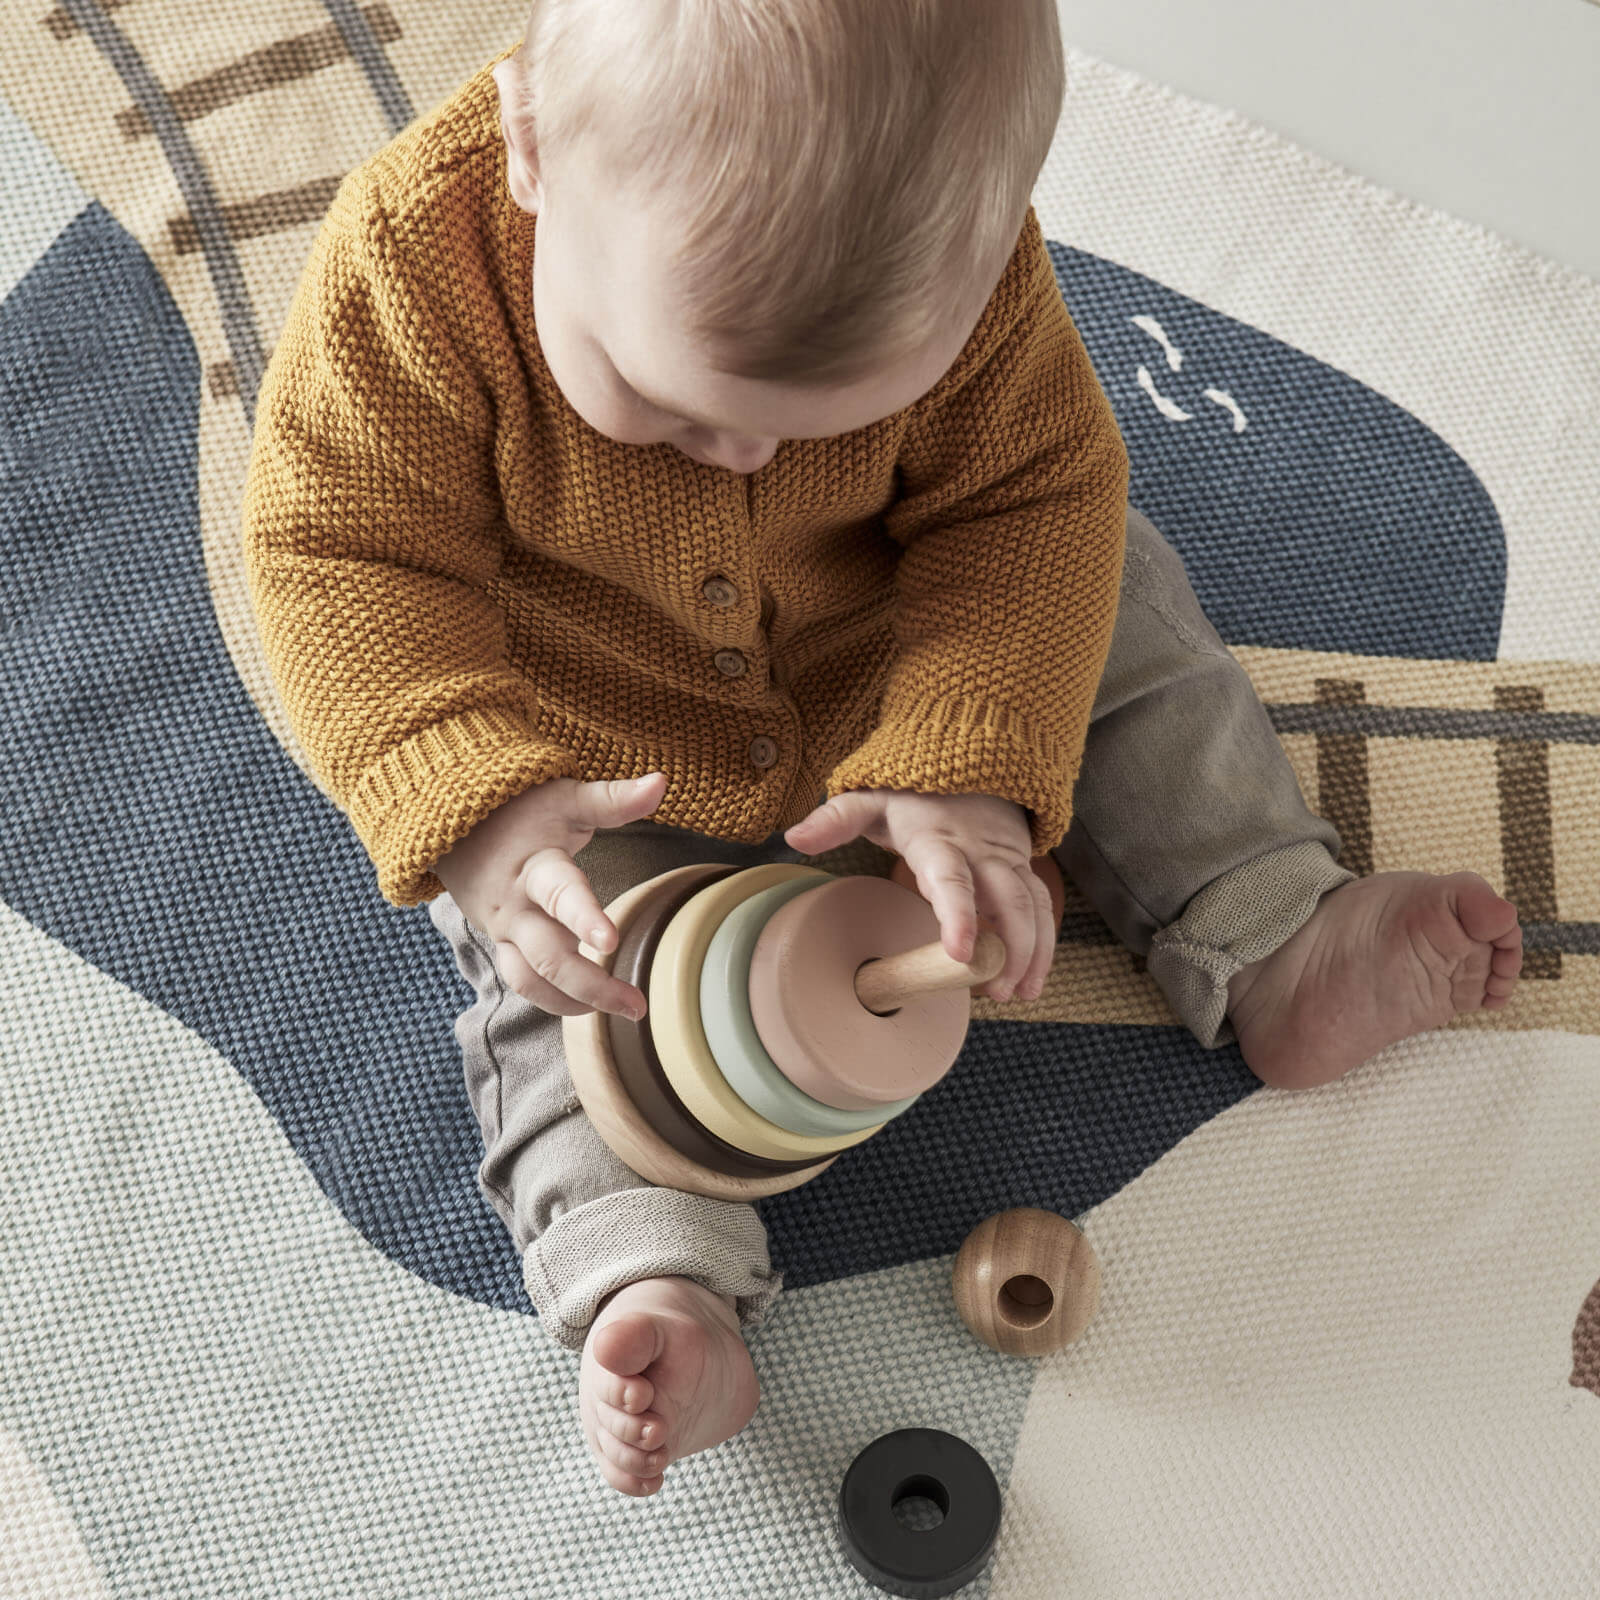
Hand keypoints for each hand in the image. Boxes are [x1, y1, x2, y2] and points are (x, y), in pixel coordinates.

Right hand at [432, 771, 668, 1018]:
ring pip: (529, 981)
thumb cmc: (517, 808)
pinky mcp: (499, 943)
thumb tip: (662, 782)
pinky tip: (585, 1005)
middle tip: (637, 1005)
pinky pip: (521, 982)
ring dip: (572, 1003)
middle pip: (547, 958)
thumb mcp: (566, 798)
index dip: (583, 918)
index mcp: (534, 868)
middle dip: (592, 986)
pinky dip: (552, 999)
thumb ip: (615, 799)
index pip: (560, 894)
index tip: (610, 940)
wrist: (451, 824)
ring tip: (619, 1011)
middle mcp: (515, 908)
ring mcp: (503, 931)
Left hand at [783, 789, 1053, 1001]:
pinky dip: (1042, 945)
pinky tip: (1029, 979)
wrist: (970, 766)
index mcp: (939, 840)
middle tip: (994, 992)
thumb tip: (793, 838)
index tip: (961, 954)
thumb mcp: (870, 799)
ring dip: (1031, 953)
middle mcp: (981, 853)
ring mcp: (1007, 862)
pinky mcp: (1023, 870)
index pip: (951, 879)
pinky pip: (1042, 908)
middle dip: (1009, 949)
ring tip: (1018, 994)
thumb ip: (834, 819)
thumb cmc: (912, 795)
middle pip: (1009, 901)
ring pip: (1033, 908)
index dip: (959, 916)